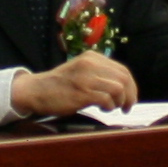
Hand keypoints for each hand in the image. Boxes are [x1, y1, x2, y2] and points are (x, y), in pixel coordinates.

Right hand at [11, 52, 138, 116]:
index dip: (131, 86)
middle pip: (124, 79)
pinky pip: (107, 99)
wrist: (36, 90)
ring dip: (120, 101)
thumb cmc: (60, 84)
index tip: (130, 97)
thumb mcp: (81, 70)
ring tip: (112, 108)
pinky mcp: (82, 93)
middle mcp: (91, 64)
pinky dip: (109, 106)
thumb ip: (98, 74)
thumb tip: (122, 88)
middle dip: (130, 95)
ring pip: (118, 89)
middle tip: (127, 107)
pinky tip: (103, 109)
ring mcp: (86, 78)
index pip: (123, 70)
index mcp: (92, 57)